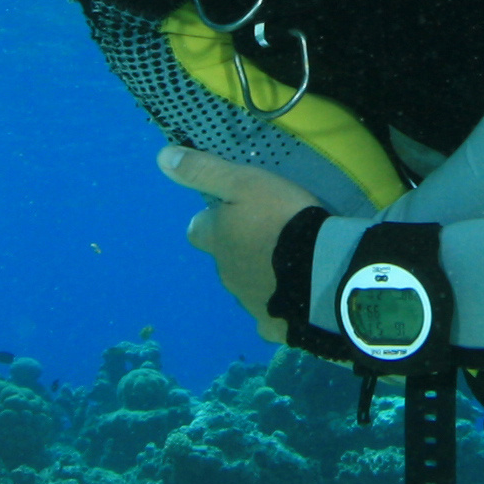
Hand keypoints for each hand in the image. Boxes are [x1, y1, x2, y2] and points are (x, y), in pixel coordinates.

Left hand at [158, 146, 314, 341]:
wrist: (321, 272)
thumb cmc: (282, 219)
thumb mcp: (244, 183)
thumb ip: (205, 172)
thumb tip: (161, 158)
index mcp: (217, 239)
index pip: (197, 231)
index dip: (211, 222)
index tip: (231, 213)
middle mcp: (226, 272)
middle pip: (224, 259)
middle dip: (239, 249)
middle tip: (269, 234)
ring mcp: (249, 301)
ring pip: (247, 285)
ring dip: (260, 274)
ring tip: (290, 262)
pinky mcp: (273, 325)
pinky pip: (270, 314)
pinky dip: (278, 304)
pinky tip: (296, 297)